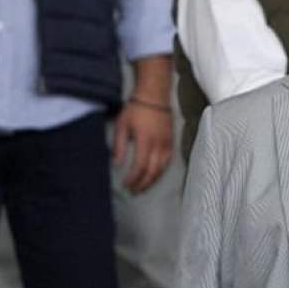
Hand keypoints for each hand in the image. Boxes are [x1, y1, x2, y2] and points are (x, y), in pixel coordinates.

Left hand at [113, 56, 173, 193]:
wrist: (154, 96)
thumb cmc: (135, 109)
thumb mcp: (122, 125)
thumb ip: (119, 146)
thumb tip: (117, 164)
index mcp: (145, 141)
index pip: (139, 166)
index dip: (132, 178)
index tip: (125, 185)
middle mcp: (159, 145)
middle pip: (152, 171)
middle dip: (142, 184)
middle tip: (133, 191)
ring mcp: (167, 144)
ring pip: (162, 169)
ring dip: (152, 180)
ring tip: (142, 187)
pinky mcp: (171, 142)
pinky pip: (168, 162)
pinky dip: (160, 171)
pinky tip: (154, 175)